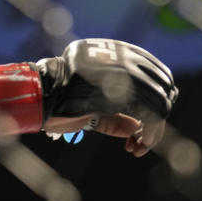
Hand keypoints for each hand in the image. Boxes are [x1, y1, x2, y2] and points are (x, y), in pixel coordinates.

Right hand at [0, 39, 175, 153]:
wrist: (38, 98)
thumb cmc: (59, 102)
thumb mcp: (91, 108)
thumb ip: (115, 114)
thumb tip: (136, 127)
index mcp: (118, 53)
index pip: (156, 74)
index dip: (158, 100)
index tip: (143, 124)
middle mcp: (125, 58)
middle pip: (163, 87)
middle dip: (158, 117)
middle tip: (142, 140)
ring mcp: (125, 73)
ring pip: (160, 102)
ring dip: (154, 131)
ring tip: (138, 147)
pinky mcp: (123, 91)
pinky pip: (149, 114)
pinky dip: (149, 135)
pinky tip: (135, 146)